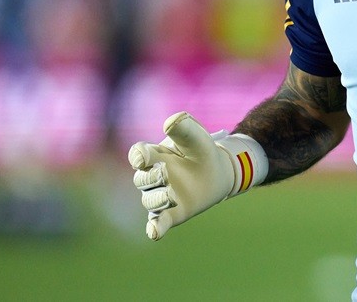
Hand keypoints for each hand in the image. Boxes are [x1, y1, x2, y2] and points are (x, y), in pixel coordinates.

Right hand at [129, 112, 266, 239]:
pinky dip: (154, 228)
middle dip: (151, 176)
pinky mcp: (170, 213)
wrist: (218, 171)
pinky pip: (157, 222)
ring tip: (171, 196)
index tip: (142, 157)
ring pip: (149, 201)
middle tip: (165, 172)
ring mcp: (159, 196)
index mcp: (154, 155)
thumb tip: (169, 123)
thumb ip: (184, 128)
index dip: (138, 156)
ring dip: (157, 199)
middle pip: (141, 179)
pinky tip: (155, 233)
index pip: (138, 155)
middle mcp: (152, 176)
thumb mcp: (196, 136)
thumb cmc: (201, 150)